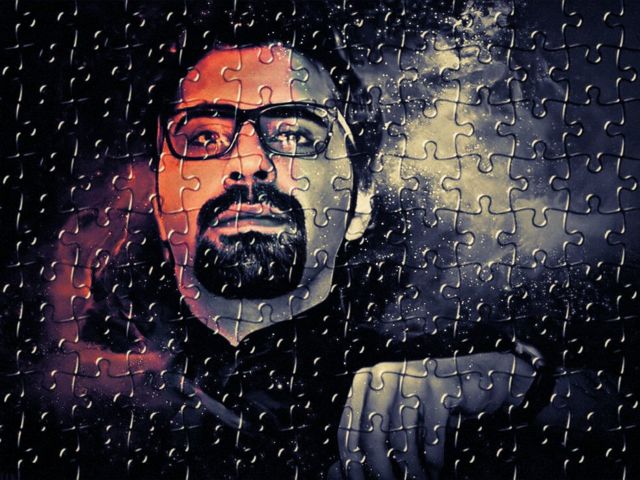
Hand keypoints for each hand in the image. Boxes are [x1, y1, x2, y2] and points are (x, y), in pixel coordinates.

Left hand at [338, 352, 535, 479]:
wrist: (474, 378)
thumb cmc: (426, 404)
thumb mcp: (394, 413)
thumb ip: (370, 435)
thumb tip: (337, 473)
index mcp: (365, 379)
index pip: (347, 428)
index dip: (352, 463)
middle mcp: (384, 374)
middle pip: (372, 437)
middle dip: (382, 472)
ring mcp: (412, 378)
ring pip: (402, 441)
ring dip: (412, 471)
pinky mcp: (440, 387)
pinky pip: (431, 437)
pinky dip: (433, 460)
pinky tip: (436, 468)